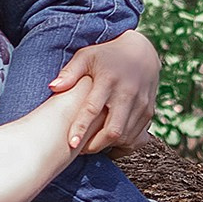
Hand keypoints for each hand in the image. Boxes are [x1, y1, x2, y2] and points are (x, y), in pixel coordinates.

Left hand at [48, 29, 160, 153]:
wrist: (141, 52)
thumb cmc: (106, 55)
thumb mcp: (86, 56)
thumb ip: (70, 72)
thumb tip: (53, 87)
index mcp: (108, 79)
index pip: (93, 108)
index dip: (82, 128)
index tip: (71, 144)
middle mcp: (127, 93)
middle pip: (113, 130)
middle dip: (96, 145)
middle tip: (81, 149)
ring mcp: (141, 103)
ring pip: (126, 136)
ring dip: (108, 146)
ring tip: (93, 145)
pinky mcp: (149, 111)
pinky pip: (137, 136)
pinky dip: (122, 144)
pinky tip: (109, 142)